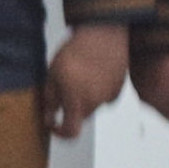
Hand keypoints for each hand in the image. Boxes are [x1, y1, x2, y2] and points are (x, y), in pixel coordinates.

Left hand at [40, 24, 129, 139]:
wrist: (102, 34)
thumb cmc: (74, 52)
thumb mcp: (53, 74)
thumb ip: (50, 100)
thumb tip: (49, 118)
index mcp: (77, 101)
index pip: (71, 132)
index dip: (60, 133)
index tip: (53, 125)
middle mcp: (95, 103)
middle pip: (81, 117)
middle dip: (70, 109)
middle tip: (63, 87)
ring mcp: (109, 97)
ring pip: (92, 106)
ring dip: (83, 98)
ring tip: (79, 74)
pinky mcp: (119, 90)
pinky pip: (104, 97)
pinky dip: (96, 91)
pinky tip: (93, 72)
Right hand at [133, 48, 168, 137]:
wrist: (155, 30)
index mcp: (160, 101)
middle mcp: (145, 97)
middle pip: (162, 107)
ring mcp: (136, 84)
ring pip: (153, 95)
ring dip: (163, 87)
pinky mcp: (131, 73)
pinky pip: (145, 83)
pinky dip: (153, 78)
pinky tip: (161, 65)